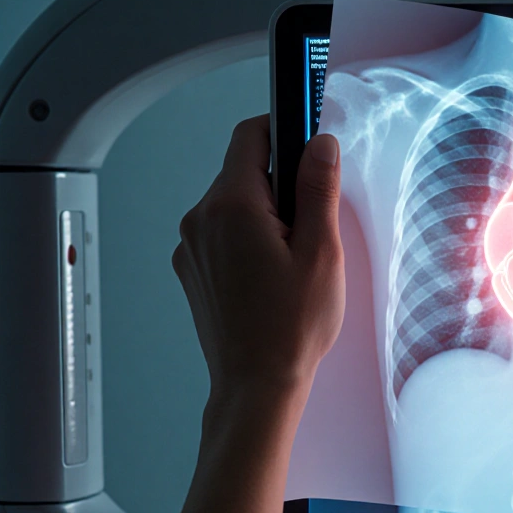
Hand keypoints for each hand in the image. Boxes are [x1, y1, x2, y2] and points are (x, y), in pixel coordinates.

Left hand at [172, 115, 344, 405]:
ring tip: (295, 257)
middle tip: (314, 220)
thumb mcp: (321, 251)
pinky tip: (275, 273)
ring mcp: (191, 245)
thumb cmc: (291, 327)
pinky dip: (249, 238)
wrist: (256, 384)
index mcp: (233, 207)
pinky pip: (223, 232)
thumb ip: (318, 188)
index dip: (285, 127)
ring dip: (266, 213)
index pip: (252, 135)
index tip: (309, 137)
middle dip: (282, 182)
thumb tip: (320, 143)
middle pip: (244, 170)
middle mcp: (201, 219)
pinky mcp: (192, 268)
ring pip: (234, 203)